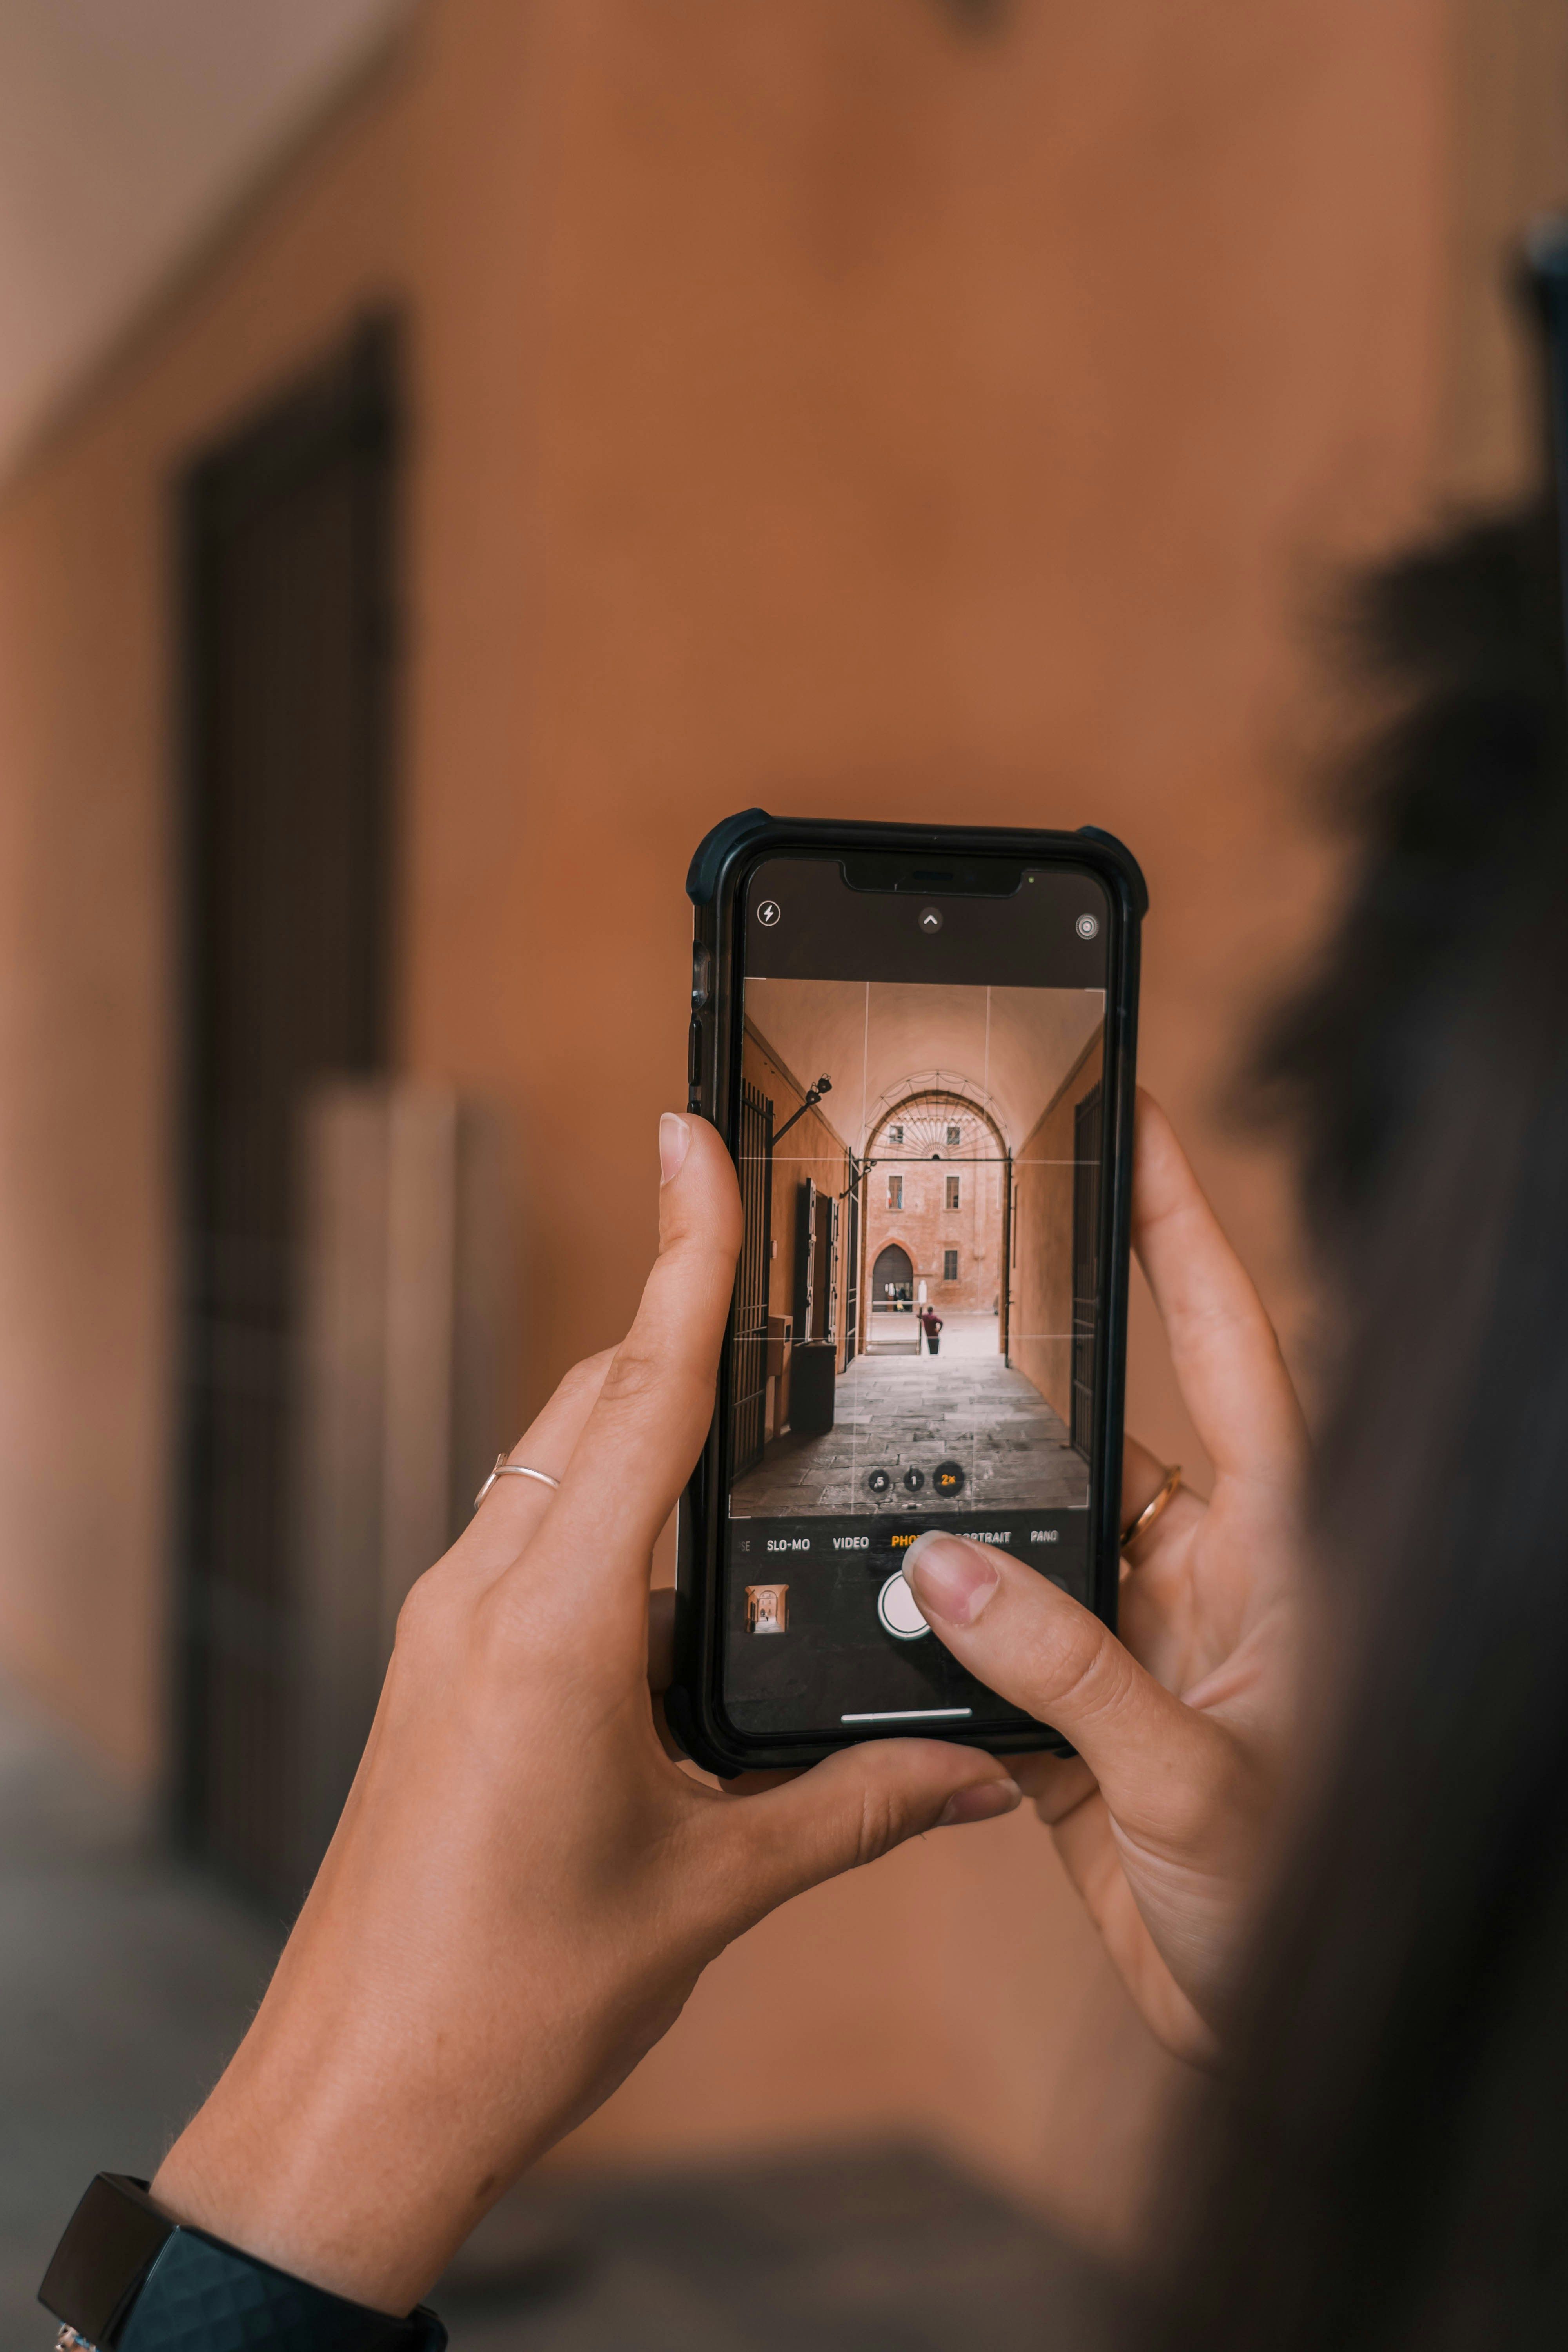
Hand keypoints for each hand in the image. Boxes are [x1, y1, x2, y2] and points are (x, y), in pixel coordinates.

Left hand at [151, 1114, 1020, 2313]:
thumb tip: (974, 1771)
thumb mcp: (713, 1892)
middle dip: (687, 1329)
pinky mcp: (444, 1669)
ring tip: (755, 1416)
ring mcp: (450, 1628)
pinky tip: (686, 1567)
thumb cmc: (511, 2002)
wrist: (359, 2098)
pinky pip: (534, 1538)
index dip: (680, 1254)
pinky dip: (613, 1512)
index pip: (640, 1396)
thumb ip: (854, 1809)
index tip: (690, 1137)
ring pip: (560, 1466)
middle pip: (597, 1408)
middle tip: (777, 1269)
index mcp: (555, 1626)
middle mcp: (485, 1596)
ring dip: (648, 1425)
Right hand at [901, 1093, 1305, 2061]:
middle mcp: (1207, 1578)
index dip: (1186, 1228)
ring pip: (1031, 1539)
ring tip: (870, 1466)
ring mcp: (1139, 1643)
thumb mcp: (1197, 1782)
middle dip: (1024, 1374)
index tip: (1134, 1124)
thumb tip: (951, 1576)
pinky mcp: (1079, 1719)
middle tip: (938, 1279)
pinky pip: (994, 1643)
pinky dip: (936, 1633)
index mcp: (1277, 1552)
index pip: (1231, 1350)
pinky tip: (878, 1613)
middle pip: (1107, 1435)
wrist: (1290, 2040)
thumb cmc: (1306, 1901)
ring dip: (959, 1523)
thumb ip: (1069, 1675)